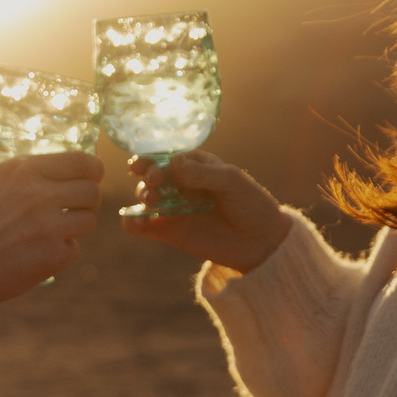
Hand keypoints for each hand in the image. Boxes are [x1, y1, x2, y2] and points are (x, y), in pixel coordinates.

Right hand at [0, 133, 101, 317]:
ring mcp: (50, 229)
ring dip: (78, 223)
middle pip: (92, 191)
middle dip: (88, 197)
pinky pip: (73, 250)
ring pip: (88, 221)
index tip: (91, 173)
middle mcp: (41, 196)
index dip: (92, 168)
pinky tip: (46, 251)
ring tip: (64, 226)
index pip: (81, 161)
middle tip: (77, 203)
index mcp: (23, 171)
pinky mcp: (52, 258)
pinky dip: (63, 251)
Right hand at [125, 150, 289, 272]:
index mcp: (195, 164)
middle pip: (152, 174)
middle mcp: (180, 183)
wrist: (262, 241)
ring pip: (146, 197)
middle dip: (148, 174)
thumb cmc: (251, 204)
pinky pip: (144, 225)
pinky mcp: (170, 231)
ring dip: (143, 195)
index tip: (149, 165)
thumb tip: (173, 163)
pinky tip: (134, 222)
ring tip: (152, 201)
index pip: (168, 155)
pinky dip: (134, 222)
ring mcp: (174, 207)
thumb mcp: (231, 181)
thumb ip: (203, 173)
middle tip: (154, 181)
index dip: (155, 158)